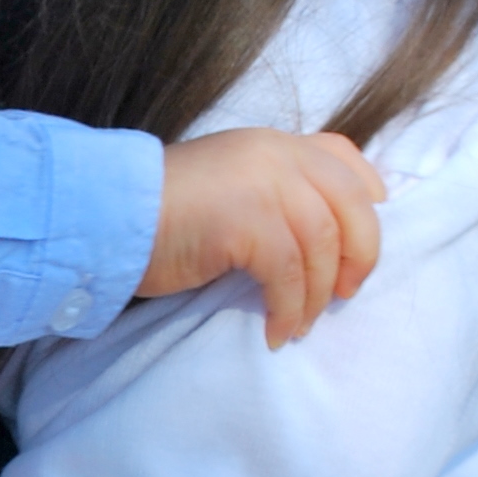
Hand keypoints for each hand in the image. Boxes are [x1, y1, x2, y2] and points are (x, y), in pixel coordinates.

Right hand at [142, 125, 386, 344]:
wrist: (109, 218)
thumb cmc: (160, 214)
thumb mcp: (226, 185)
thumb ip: (269, 192)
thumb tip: (316, 239)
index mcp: (272, 144)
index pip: (342, 157)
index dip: (368, 196)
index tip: (362, 238)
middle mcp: (275, 155)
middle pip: (350, 205)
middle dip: (359, 255)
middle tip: (346, 293)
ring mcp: (263, 183)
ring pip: (323, 245)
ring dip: (318, 295)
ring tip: (299, 324)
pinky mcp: (247, 220)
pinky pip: (290, 274)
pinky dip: (289, 309)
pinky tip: (276, 332)